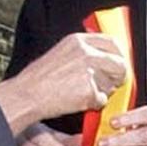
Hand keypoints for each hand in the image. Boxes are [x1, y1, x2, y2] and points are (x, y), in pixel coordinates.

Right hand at [0, 34, 128, 133]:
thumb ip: (83, 52)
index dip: (119, 55)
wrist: (26, 95)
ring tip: (82, 93)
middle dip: (117, 76)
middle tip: (109, 84)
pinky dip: (93, 104)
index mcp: (78, 41)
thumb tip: (106, 58)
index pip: (113, 42)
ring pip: (111, 84)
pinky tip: (77, 101)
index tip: (119, 64)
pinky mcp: (89, 91)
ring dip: (102, 92)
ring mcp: (88, 72)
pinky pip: (102, 100)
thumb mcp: (61, 53)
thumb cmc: (39, 79)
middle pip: (119, 64)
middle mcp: (85, 53)